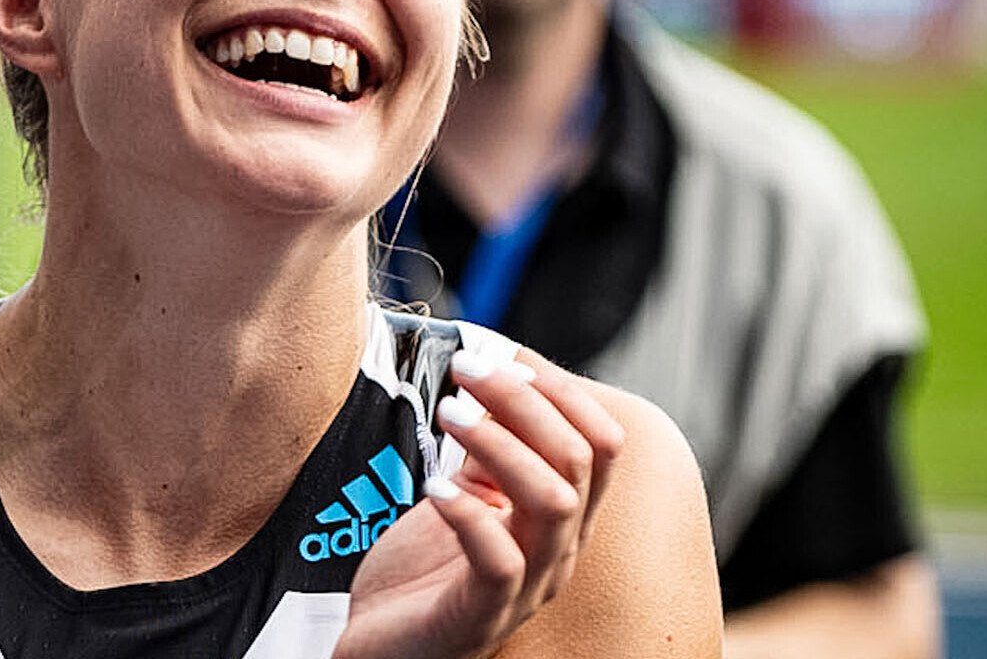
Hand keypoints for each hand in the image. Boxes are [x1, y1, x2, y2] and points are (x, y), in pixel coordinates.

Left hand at [334, 348, 623, 658]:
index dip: (563, 391)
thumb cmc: (427, 567)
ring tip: (448, 414)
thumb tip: (499, 375)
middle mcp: (560, 550)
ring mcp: (528, 587)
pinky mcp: (483, 617)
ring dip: (499, 444)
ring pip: (553, 502)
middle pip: (578, 459)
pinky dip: (468, 516)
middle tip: (465, 371)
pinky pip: (500, 562)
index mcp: (564, 517)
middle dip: (523, 400)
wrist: (385, 644)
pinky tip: (434, 488)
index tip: (509, 356)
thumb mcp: (466, 492)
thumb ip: (490, 447)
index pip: (601, 443)